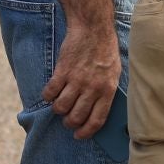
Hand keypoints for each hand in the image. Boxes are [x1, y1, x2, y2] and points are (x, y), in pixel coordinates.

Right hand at [43, 15, 121, 139]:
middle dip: (69, 123)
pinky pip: (50, 93)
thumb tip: (98, 111)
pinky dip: (48, 96)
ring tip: (60, 104)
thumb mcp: (115, 72)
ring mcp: (76, 80)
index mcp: (108, 89)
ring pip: (61, 108)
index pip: (96, 120)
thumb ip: (107, 91)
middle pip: (76, 117)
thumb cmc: (105, 50)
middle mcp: (92, 87)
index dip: (86, 132)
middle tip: (68, 118)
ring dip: (58, 110)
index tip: (79, 135)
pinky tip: (52, 92)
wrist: (93, 28)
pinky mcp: (62, 71)